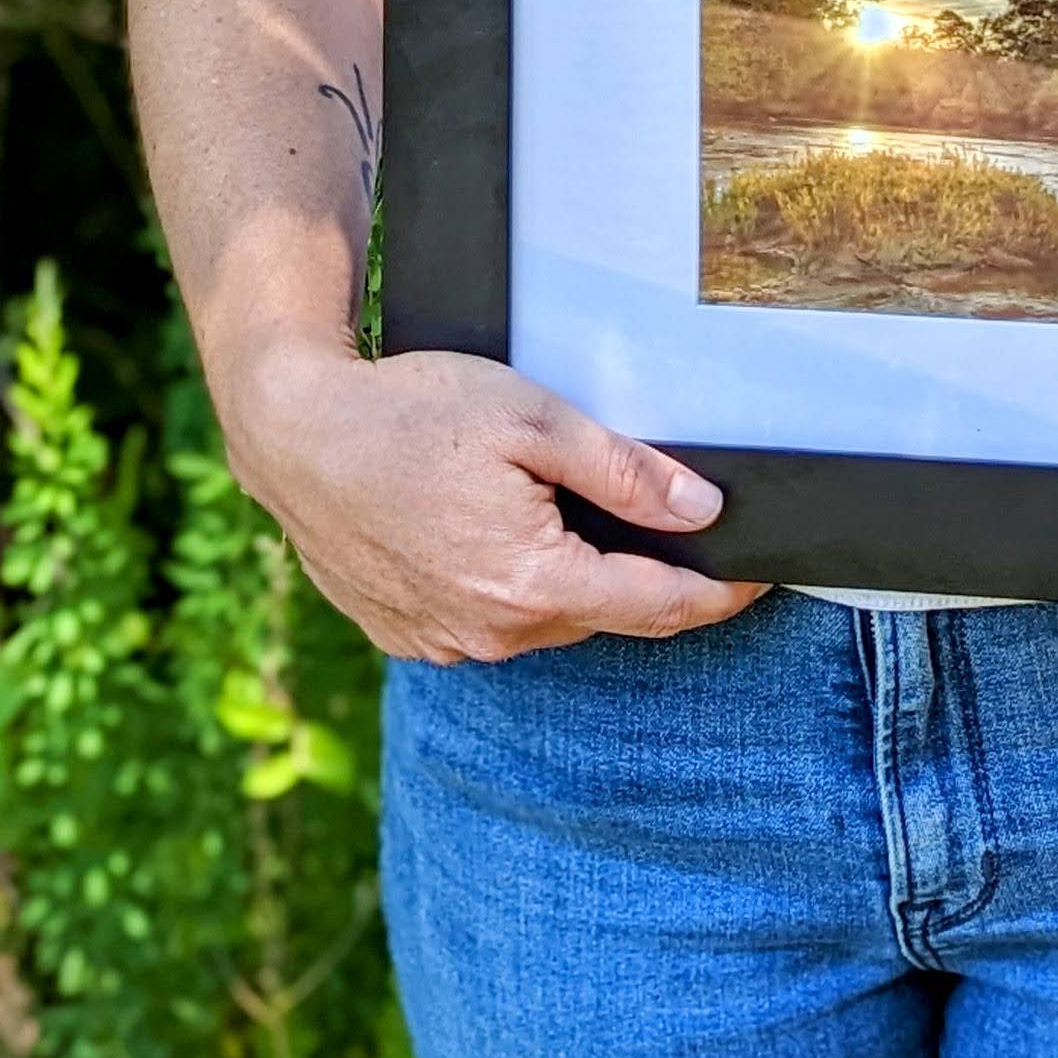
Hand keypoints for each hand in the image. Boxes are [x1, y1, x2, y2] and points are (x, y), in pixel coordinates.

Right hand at [221, 330, 766, 664]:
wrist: (294, 434)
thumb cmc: (410, 412)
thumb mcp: (532, 419)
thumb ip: (624, 473)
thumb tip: (702, 511)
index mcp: (532, 583)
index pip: (658, 606)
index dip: (720, 591)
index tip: (763, 574)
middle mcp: (492, 633)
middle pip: (604, 611)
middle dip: (643, 572)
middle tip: (669, 515)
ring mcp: (448, 644)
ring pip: (547, 618)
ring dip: (573, 576)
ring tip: (558, 506)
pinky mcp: (411, 638)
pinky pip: (491, 621)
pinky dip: (514, 586)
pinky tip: (495, 529)